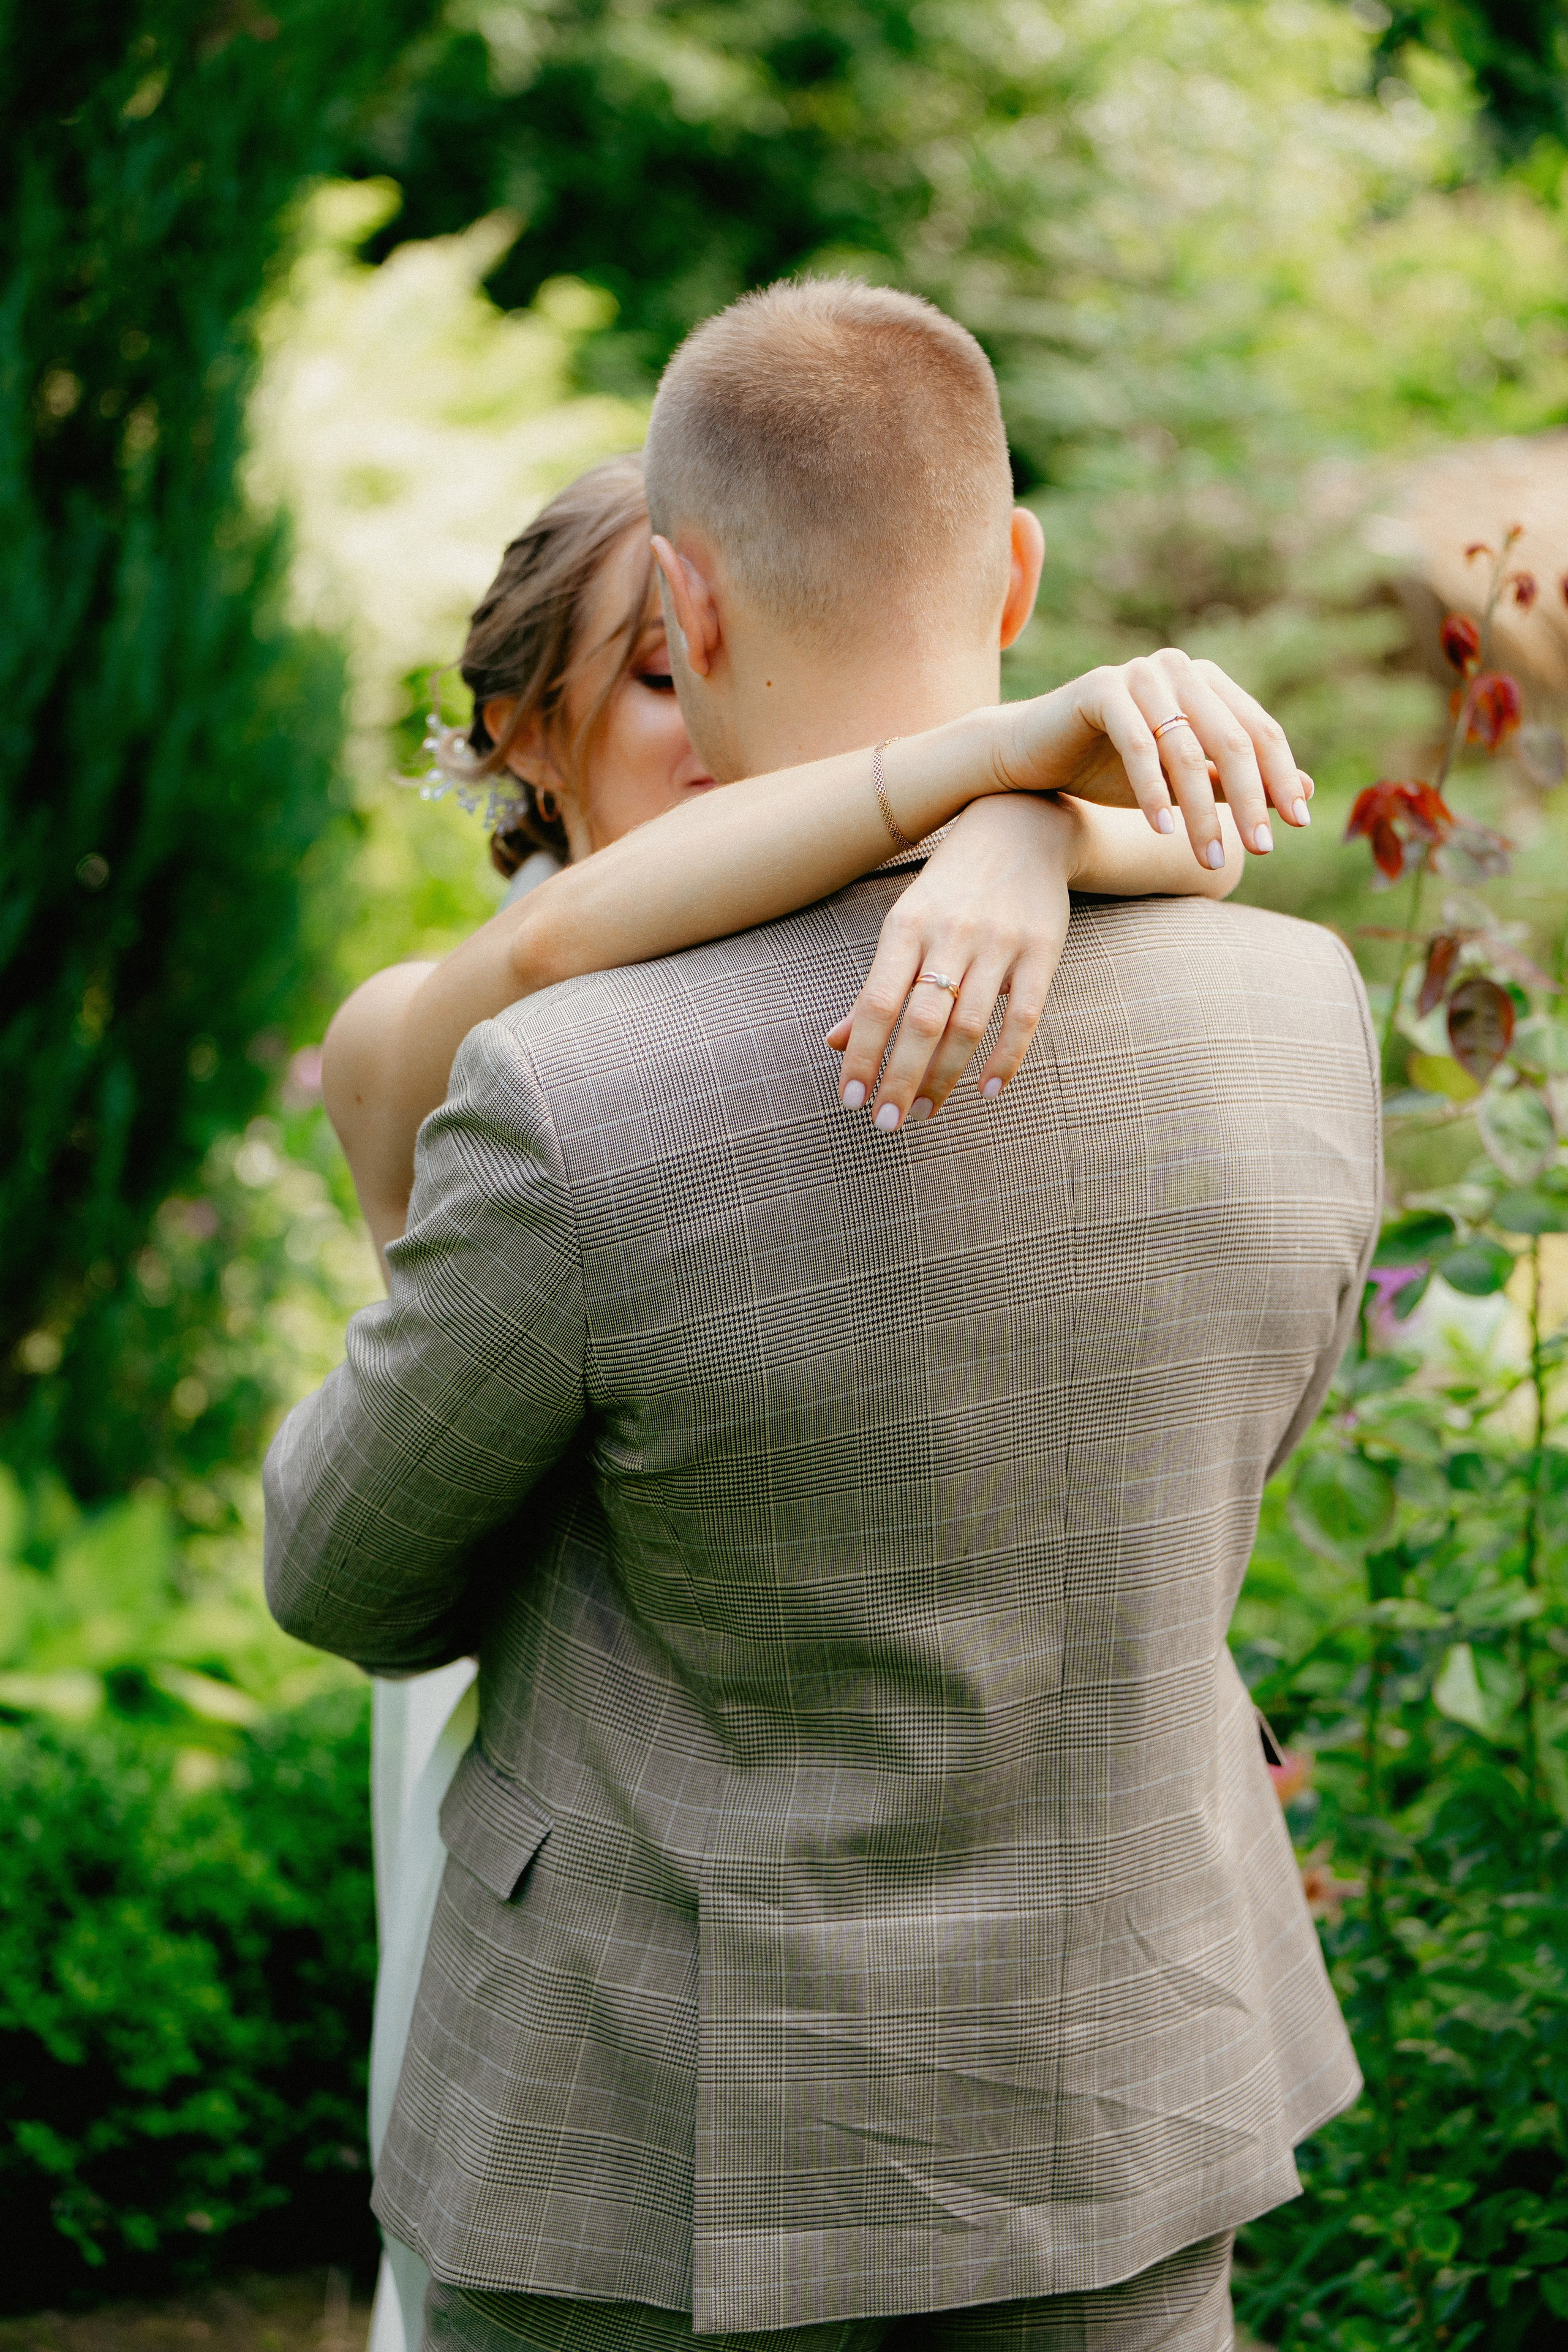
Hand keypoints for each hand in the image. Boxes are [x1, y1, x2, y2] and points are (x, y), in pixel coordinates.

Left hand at [825, 796, 1073, 1130]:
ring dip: (944, 1076)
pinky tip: (987, 1090)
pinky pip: (1023, 1015)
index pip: (876, 1002)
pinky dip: (1005, 1058)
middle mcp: (950, 934)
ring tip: (925, 1110)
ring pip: (968, 1024)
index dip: (861, 1054)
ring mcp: (998, 943)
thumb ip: (876, 986)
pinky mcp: (1042, 951)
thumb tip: (835, 1043)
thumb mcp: (905, 925)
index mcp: (906, 927)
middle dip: (899, 1078)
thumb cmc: (951, 888)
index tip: (849, 1100)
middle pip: (921, 1021)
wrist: (1020, 825)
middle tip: (885, 1124)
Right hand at [994, 649, 1312, 870]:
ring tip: (1210, 860)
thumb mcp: (1181, 782)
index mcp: (1206, 682)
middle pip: (1232, 740)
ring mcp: (1139, 674)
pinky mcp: (1100, 689)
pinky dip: (1152, 793)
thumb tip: (1308, 791)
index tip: (1298, 825)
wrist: (1029, 756)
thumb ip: (1234, 782)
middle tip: (1261, 851)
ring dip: (1201, 812)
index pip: (1259, 731)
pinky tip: (1162, 832)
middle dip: (1251, 800)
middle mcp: (1178, 669)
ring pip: (1187, 750)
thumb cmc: (1106, 767)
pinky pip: (1139, 746)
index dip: (1283, 778)